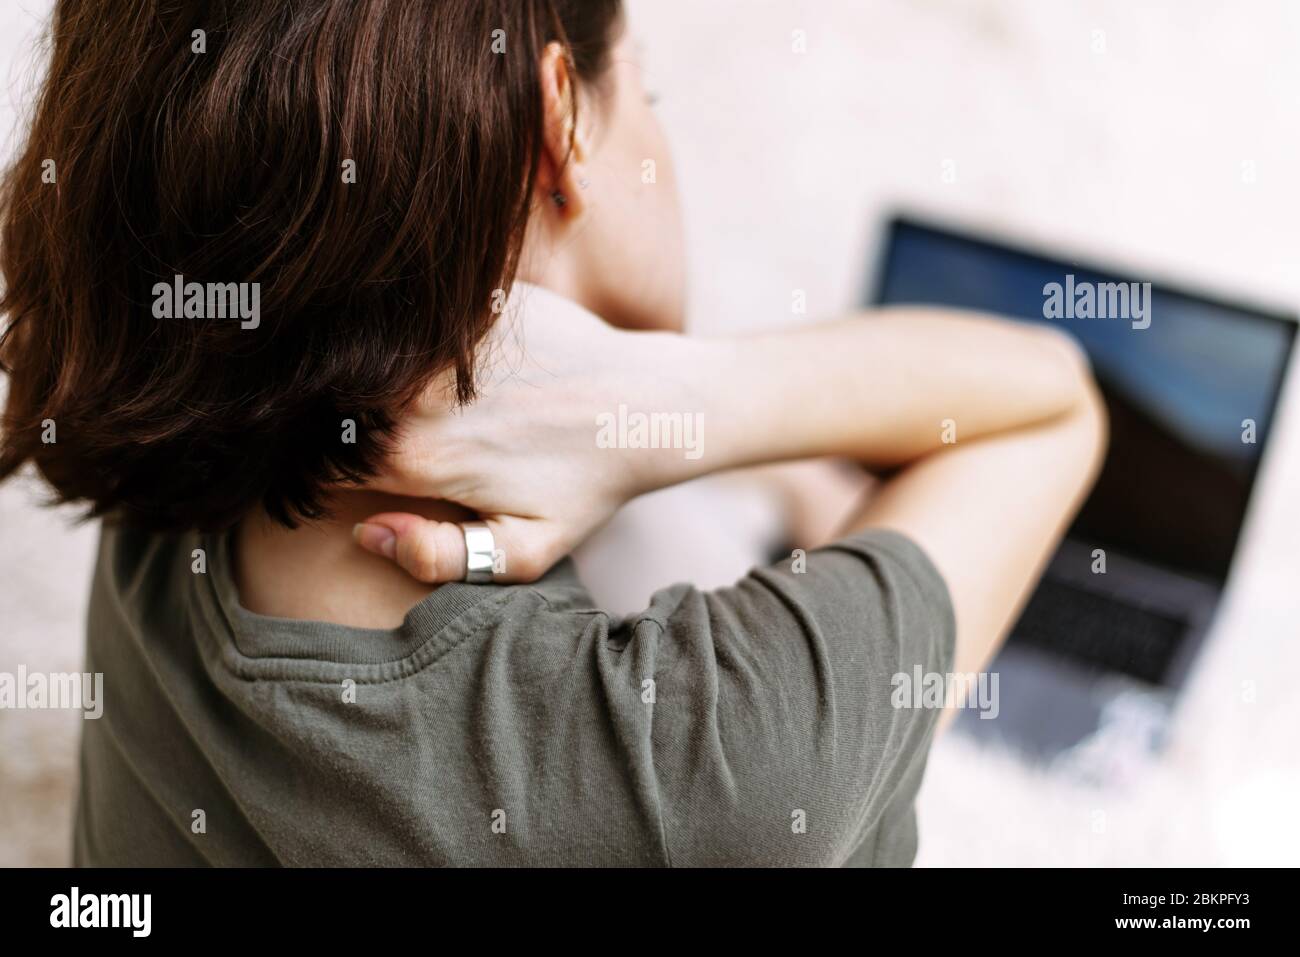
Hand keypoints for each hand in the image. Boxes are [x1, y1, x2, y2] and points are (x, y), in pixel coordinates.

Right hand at [353, 285, 701, 582]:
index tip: (347, 474)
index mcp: (417, 458)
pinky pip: (414, 320)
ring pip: (368, 361)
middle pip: (338, 409)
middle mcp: (417, 396)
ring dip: (376, 375)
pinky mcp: (468, 303)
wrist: (647, 403)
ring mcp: (440, 343)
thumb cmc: (587, 482)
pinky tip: (443, 351)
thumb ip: (438, 556)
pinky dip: (412, 334)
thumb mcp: (526, 548)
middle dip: (343, 422)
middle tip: (390, 434)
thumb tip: (367, 535)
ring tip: (424, 396)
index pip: (325, 465)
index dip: (324, 472)